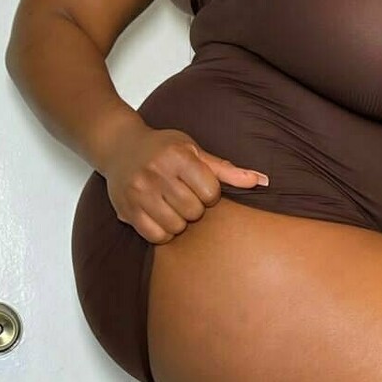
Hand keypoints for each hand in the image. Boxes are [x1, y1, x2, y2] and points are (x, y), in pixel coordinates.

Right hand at [100, 123, 268, 244]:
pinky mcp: (127, 209)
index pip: (210, 192)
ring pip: (176, 226)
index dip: (209, 194)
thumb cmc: (163, 149)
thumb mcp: (195, 151)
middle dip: (194, 208)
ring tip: (171, 206)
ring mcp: (139, 192)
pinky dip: (163, 232)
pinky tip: (160, 217)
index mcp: (178, 156)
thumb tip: (262, 181)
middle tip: (183, 196)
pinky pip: (156, 236)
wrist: (119, 146)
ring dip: (179, 221)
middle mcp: (156, 173)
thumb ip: (226, 169)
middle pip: (193, 211)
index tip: (199, 186)